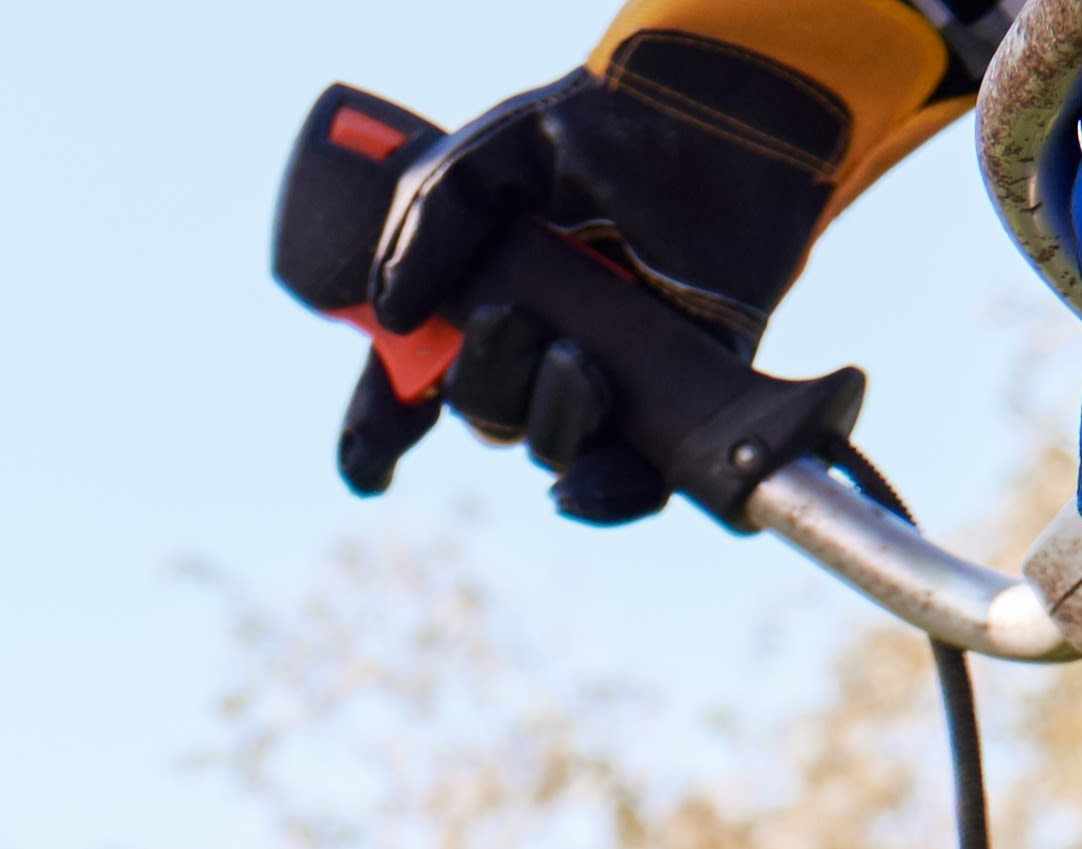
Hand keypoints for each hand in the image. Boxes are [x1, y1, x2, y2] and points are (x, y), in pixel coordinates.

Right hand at [342, 34, 872, 522]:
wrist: (712, 120)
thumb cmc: (602, 127)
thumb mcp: (487, 157)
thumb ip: (427, 222)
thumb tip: (390, 317)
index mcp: (482, 291)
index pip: (415, 379)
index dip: (382, 426)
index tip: (370, 465)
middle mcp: (538, 339)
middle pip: (482, 412)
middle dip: (481, 385)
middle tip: (510, 317)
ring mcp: (608, 370)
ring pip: (549, 443)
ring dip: (548, 417)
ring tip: (580, 358)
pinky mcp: (677, 393)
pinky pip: (631, 479)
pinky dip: (603, 495)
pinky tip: (579, 488)